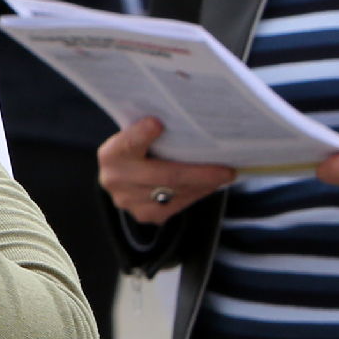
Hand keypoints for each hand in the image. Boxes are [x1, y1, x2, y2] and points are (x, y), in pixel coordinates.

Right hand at [101, 117, 235, 223]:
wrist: (126, 175)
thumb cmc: (140, 149)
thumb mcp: (137, 136)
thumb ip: (152, 132)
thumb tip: (189, 124)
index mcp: (112, 154)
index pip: (128, 143)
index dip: (142, 135)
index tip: (157, 123)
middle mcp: (115, 179)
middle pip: (163, 176)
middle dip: (199, 173)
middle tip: (226, 171)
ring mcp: (128, 201)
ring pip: (175, 194)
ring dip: (203, 185)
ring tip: (222, 177)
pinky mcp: (144, 215)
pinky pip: (177, 206)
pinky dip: (195, 194)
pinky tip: (207, 186)